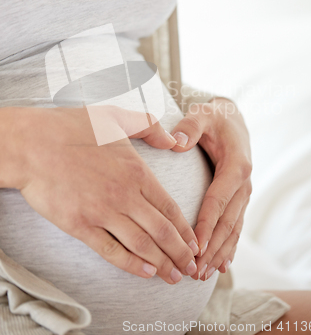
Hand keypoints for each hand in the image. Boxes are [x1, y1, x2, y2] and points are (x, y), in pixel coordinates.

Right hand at [0, 106, 198, 283]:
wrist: (31, 144)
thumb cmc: (72, 128)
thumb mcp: (116, 117)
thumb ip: (149, 127)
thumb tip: (174, 140)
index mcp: (136, 171)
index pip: (170, 208)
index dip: (185, 230)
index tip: (195, 243)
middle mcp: (124, 195)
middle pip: (161, 231)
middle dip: (180, 253)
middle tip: (191, 269)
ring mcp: (102, 212)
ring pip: (141, 245)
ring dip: (161, 263)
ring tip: (174, 276)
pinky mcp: (79, 225)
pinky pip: (110, 251)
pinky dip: (130, 264)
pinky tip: (145, 272)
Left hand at [170, 98, 251, 279]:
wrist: (232, 120)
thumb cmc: (213, 118)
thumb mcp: (202, 114)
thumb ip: (190, 127)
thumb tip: (176, 143)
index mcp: (236, 166)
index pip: (219, 200)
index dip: (206, 225)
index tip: (194, 247)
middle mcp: (244, 184)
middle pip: (227, 222)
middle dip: (212, 248)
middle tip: (194, 270)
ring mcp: (244, 194)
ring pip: (233, 229)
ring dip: (219, 253)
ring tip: (203, 274)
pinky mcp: (239, 199)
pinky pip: (235, 226)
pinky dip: (228, 247)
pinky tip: (221, 266)